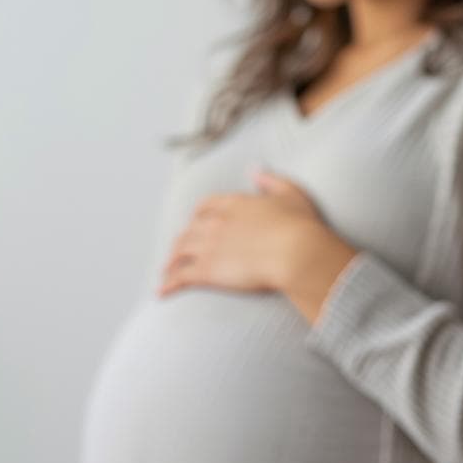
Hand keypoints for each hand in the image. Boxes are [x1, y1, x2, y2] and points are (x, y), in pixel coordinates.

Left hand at [159, 171, 356, 322]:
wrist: (297, 253)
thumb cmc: (301, 227)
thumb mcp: (292, 194)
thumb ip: (272, 180)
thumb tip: (255, 169)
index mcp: (235, 204)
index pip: (206, 206)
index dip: (198, 216)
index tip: (195, 223)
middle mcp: (217, 222)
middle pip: (189, 231)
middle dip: (181, 242)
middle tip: (177, 253)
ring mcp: (209, 246)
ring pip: (179, 252)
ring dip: (170, 263)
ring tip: (166, 273)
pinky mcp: (207, 270)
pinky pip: (181, 277)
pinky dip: (168, 284)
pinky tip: (161, 292)